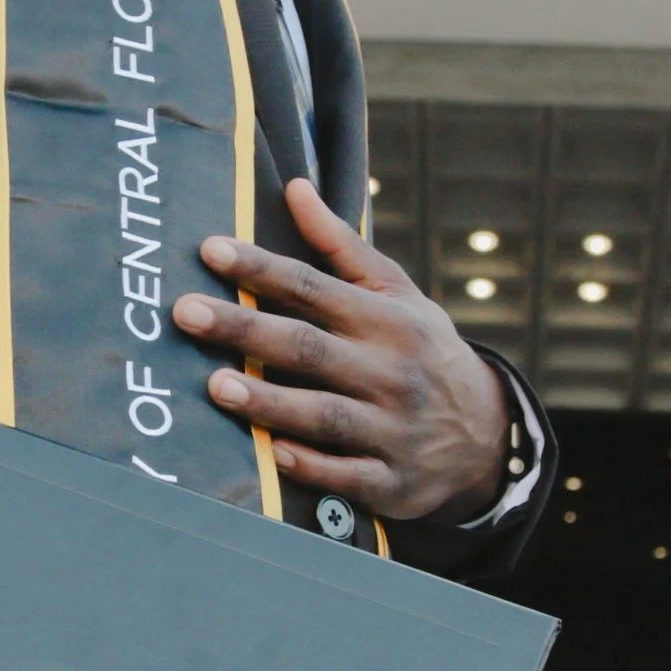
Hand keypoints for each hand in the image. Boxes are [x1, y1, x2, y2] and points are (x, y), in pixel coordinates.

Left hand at [173, 177, 512, 522]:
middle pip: (307, 347)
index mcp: (386, 320)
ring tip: (215, 386)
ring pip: (324, 415)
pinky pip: (345, 476)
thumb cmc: (420, 349)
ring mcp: (391, 429)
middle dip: (246, 328)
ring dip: (269, 402)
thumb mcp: (396, 294)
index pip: (314, 287)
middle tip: (186, 313)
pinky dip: (310, 466)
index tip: (210, 250)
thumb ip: (341, 247)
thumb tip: (294, 188)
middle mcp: (390, 372)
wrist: (484, 433)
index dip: (261, 268)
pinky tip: (270, 454)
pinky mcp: (389, 482)